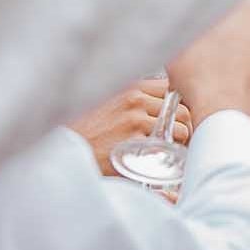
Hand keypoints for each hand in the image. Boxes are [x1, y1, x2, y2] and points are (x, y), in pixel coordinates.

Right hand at [67, 77, 191, 176]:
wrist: (65, 148)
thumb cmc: (86, 129)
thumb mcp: (108, 102)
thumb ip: (131, 99)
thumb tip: (157, 104)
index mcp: (131, 87)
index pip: (171, 90)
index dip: (177, 106)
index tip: (175, 119)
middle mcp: (136, 100)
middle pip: (182, 109)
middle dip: (184, 125)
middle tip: (179, 140)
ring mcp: (137, 122)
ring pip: (181, 129)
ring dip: (181, 142)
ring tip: (173, 152)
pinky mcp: (137, 144)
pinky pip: (170, 148)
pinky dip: (173, 156)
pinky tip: (167, 162)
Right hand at [167, 0, 249, 137]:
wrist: (228, 124)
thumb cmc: (202, 79)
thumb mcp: (183, 39)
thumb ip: (196, 22)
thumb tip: (192, 15)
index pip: (249, 0)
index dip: (233, 16)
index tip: (219, 29)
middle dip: (245, 41)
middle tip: (220, 59)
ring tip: (229, 84)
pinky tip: (242, 100)